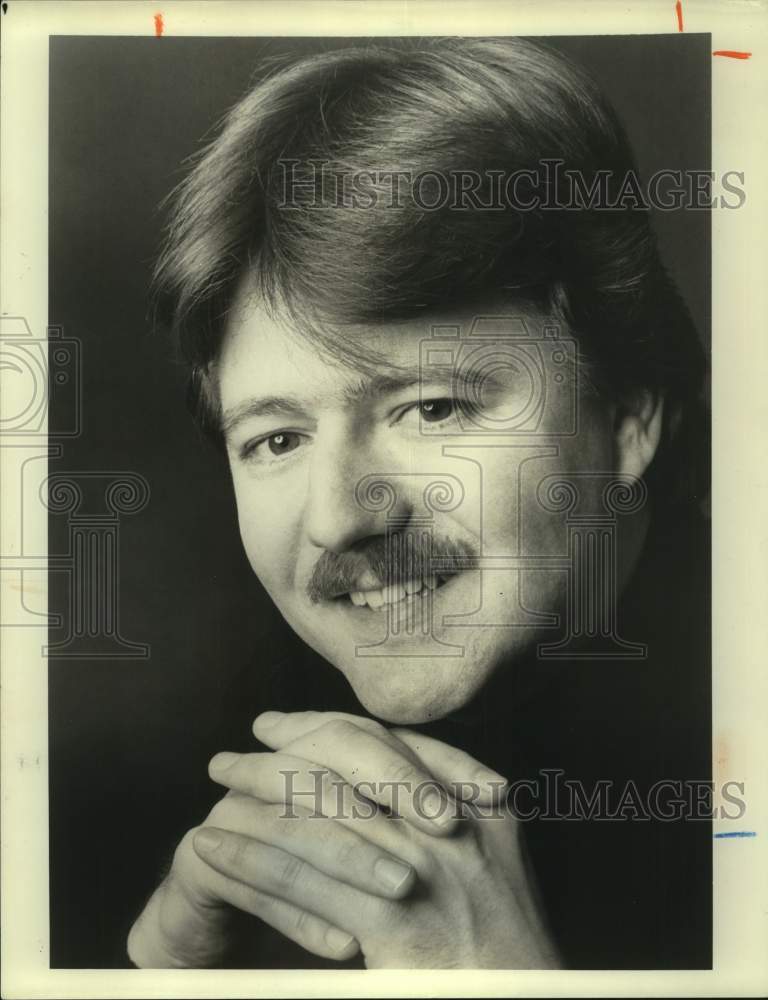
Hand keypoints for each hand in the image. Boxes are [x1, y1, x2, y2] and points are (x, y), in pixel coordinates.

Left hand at [197, 711, 560, 967]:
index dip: (325, 726)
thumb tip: (390, 774)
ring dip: (257, 793)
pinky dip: (249, 857)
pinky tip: (214, 848)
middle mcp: (454, 826)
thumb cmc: (506, 950)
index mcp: (482, 805)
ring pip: (318, 812)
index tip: (281, 724)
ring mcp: (425, 870)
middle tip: (239, 750)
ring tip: (219, 783)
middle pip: (349, 764)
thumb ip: (453, 811)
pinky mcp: (390, 922)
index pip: (389, 743)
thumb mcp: (496, 864)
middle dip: (284, 751)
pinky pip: (300, 878)